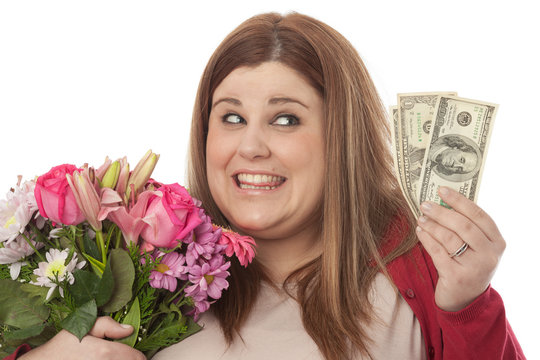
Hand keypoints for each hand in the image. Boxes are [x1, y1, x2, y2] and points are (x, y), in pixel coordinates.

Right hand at [19, 316, 145, 359]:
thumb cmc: (62, 347)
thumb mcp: (84, 327)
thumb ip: (108, 325)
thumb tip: (129, 329)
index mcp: (105, 353)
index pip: (137, 357)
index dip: (136, 354)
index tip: (130, 351)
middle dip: (127, 359)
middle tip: (117, 355)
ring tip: (106, 358)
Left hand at [415, 186, 505, 311]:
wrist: (464, 300)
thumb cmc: (467, 265)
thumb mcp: (476, 247)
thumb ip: (466, 227)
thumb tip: (442, 200)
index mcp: (497, 242)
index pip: (479, 215)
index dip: (459, 201)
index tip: (442, 190)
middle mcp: (489, 255)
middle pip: (463, 225)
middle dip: (441, 212)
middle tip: (425, 204)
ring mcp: (474, 267)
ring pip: (449, 238)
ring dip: (431, 225)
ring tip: (420, 218)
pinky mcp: (457, 277)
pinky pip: (438, 252)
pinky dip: (426, 239)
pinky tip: (419, 231)